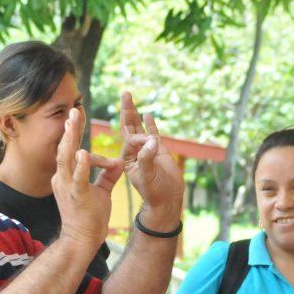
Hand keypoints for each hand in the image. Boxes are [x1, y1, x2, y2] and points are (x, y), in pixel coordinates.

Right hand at [53, 108, 123, 250]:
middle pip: (64, 148)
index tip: (79, 118)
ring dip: (71, 139)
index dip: (76, 135)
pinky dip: (81, 166)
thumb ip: (108, 175)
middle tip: (73, 110)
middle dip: (70, 129)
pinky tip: (84, 152)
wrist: (82, 240)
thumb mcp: (100, 191)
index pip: (72, 150)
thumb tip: (119, 162)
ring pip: (66, 158)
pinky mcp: (76, 196)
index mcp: (67, 176)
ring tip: (73, 122)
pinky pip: (78, 179)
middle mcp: (63, 178)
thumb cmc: (89, 216)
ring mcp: (67, 187)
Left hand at [119, 92, 183, 227]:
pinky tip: (147, 113)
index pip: (130, 140)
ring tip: (129, 96)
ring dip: (134, 112)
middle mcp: (135, 151)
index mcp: (128, 158)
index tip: (151, 144)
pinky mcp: (158, 151)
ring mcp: (146, 150)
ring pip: (139, 127)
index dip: (139, 138)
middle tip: (125, 93)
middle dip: (126, 110)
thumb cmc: (155, 192)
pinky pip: (153, 134)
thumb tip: (152, 141)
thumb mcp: (148, 177)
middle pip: (128, 127)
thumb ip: (148, 158)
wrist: (168, 199)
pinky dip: (150, 124)